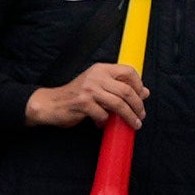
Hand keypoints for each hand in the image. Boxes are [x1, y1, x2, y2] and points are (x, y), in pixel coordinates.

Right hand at [24, 61, 146, 131]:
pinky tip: (103, 125)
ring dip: (129, 116)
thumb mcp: (97, 86)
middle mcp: (96, 76)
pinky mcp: (83, 103)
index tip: (142, 97)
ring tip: (134, 123)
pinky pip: (103, 115)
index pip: (128, 71)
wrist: (50, 103)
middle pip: (126, 90)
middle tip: (141, 115)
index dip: (139, 85)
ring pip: (118, 104)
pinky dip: (105, 122)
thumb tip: (144, 92)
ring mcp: (89, 90)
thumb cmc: (75, 96)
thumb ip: (117, 87)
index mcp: (101, 69)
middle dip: (138, 105)